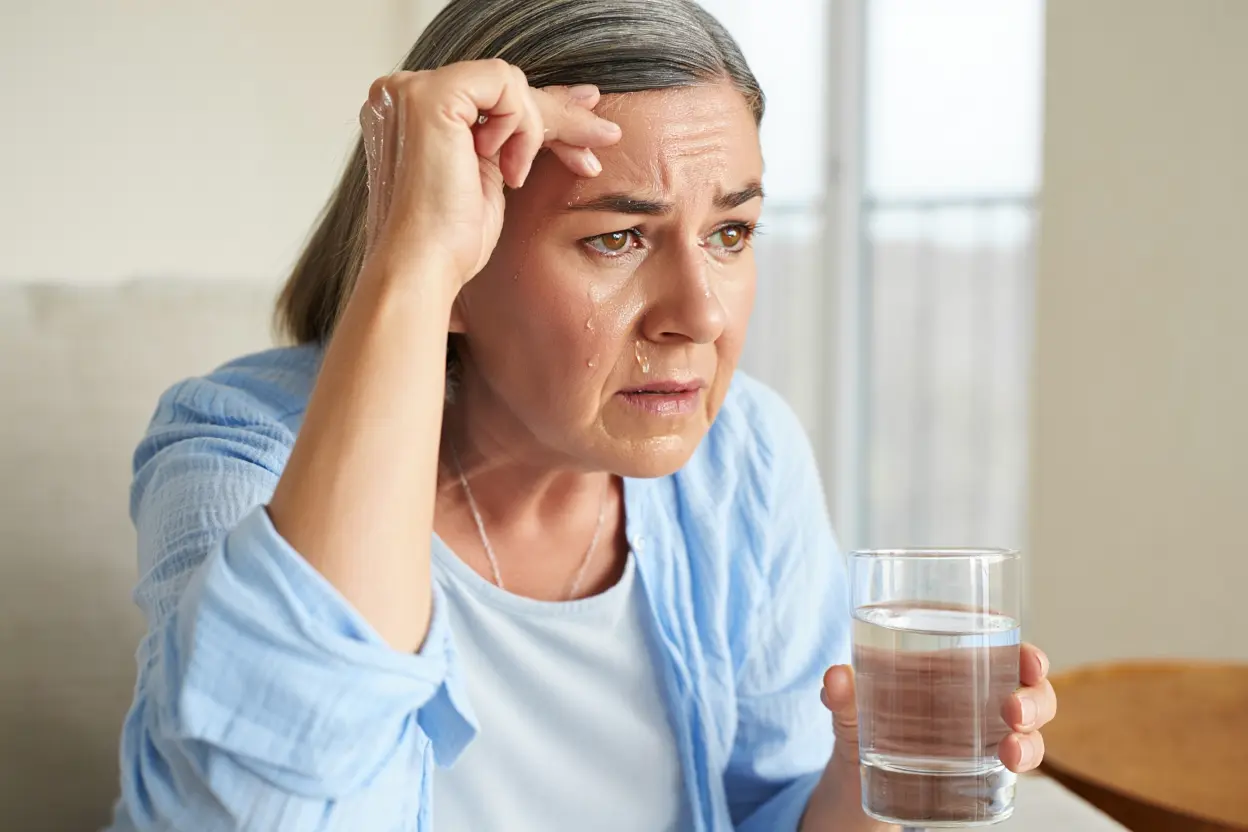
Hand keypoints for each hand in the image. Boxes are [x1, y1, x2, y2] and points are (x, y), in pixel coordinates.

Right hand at [357, 60, 623, 289]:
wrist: (424, 265)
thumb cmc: (451, 239)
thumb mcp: (493, 174)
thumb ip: (514, 135)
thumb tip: (578, 101)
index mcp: (412, 112)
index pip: (490, 98)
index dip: (543, 113)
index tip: (589, 132)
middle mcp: (404, 93)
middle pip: (502, 88)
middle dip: (559, 117)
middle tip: (602, 139)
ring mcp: (412, 90)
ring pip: (510, 84)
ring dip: (533, 132)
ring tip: (517, 178)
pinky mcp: (430, 95)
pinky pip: (504, 84)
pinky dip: (519, 126)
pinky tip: (506, 167)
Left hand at [822, 643, 1055, 770]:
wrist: (854, 776)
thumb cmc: (860, 717)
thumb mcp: (848, 707)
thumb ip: (841, 695)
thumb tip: (834, 678)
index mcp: (947, 657)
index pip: (998, 643)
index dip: (1024, 650)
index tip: (1029, 660)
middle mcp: (973, 687)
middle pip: (1025, 684)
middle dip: (1035, 696)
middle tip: (1014, 712)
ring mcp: (983, 725)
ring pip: (1030, 723)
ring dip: (1033, 737)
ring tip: (1011, 753)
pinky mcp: (983, 760)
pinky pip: (1018, 757)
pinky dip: (1024, 762)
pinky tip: (1010, 770)